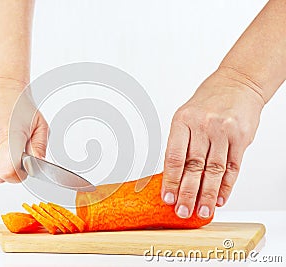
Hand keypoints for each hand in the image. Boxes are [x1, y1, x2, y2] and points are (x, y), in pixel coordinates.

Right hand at [0, 80, 48, 183]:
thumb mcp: (39, 125)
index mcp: (6, 135)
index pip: (7, 172)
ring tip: (3, 150)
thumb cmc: (19, 105)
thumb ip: (40, 148)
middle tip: (14, 158)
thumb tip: (37, 166)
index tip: (22, 168)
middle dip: (8, 172)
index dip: (17, 175)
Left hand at [162, 68, 264, 218]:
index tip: (167, 198)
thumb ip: (180, 144)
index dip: (170, 180)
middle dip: (187, 193)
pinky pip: (233, 167)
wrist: (238, 83)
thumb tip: (172, 177)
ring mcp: (224, 132)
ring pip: (214, 170)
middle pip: (193, 167)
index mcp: (182, 120)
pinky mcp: (241, 138)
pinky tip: (219, 198)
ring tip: (202, 211)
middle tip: (182, 211)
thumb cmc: (207, 102)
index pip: (174, 157)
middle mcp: (203, 126)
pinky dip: (226, 185)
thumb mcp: (185, 116)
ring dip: (207, 194)